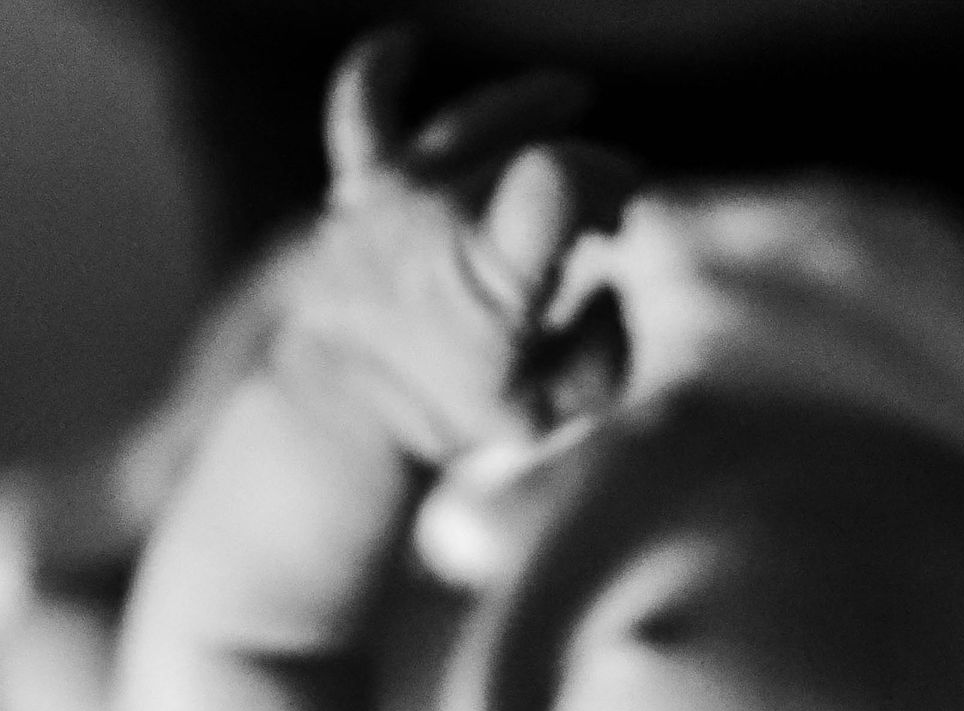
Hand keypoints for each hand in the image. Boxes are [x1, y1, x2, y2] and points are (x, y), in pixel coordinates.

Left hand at [273, 30, 633, 463]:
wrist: (341, 412)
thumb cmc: (452, 413)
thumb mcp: (555, 409)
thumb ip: (605, 347)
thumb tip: (610, 285)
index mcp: (492, 267)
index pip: (562, 178)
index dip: (610, 180)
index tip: (622, 215)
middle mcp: (441, 212)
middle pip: (537, 151)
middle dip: (588, 176)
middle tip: (601, 225)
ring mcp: (396, 193)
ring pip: (477, 121)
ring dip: (534, 108)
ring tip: (572, 101)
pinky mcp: (359, 187)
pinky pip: (364, 107)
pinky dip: (382, 67)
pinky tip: (407, 43)